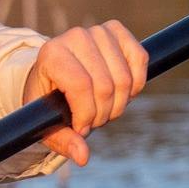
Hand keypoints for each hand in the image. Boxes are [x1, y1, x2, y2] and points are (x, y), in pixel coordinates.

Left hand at [21, 20, 149, 165]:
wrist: (54, 72)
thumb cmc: (49, 99)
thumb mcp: (47, 123)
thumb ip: (63, 141)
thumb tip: (83, 156)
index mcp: (52, 54)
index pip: (81, 86)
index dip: (87, 114)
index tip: (81, 128)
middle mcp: (75, 37)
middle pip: (106, 86)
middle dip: (104, 113)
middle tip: (94, 121)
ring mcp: (98, 31)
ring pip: (125, 78)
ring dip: (120, 103)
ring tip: (105, 108)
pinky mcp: (118, 31)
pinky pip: (140, 59)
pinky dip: (136, 84)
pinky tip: (123, 93)